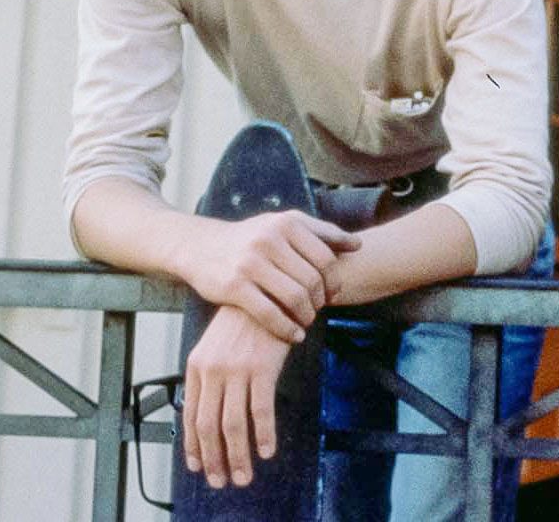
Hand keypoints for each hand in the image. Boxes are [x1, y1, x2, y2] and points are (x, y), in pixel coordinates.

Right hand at [182, 212, 361, 342]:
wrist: (201, 246)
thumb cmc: (251, 238)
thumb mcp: (283, 225)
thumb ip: (321, 233)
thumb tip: (358, 245)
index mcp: (287, 223)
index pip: (326, 258)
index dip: (335, 280)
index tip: (332, 293)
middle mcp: (270, 239)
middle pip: (313, 280)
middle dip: (321, 300)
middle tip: (319, 310)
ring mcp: (250, 263)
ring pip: (295, 298)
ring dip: (307, 316)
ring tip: (307, 321)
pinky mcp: (234, 287)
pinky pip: (270, 314)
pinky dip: (287, 329)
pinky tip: (295, 336)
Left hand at [182, 305, 291, 488]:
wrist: (268, 290)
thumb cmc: (244, 321)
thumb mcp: (215, 345)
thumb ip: (208, 376)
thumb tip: (208, 414)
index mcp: (196, 366)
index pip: (189, 416)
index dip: (194, 446)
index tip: (200, 467)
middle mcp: (212, 370)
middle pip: (209, 426)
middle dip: (215, 459)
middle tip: (223, 481)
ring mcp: (236, 369)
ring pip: (233, 424)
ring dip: (238, 456)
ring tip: (244, 476)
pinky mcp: (262, 367)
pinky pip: (261, 410)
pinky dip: (264, 435)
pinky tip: (267, 451)